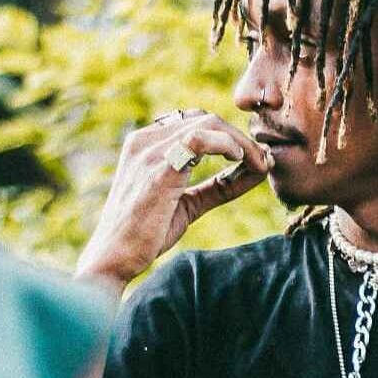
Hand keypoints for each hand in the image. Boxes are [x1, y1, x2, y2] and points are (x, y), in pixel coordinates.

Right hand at [76, 109, 273, 285]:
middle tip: (264, 162)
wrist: (114, 258)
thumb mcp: (188, 203)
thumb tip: (257, 173)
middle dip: (242, 138)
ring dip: (241, 143)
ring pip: (208, 124)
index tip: (255, 159)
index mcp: (147, 143)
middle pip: (207, 119)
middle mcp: (145, 141)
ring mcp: (150, 152)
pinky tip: (238, 160)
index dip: (231, 136)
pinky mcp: (158, 170)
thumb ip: (218, 187)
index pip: (197, 122)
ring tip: (258, 164)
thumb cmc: (146, 232)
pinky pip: (199, 140)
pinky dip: (227, 145)